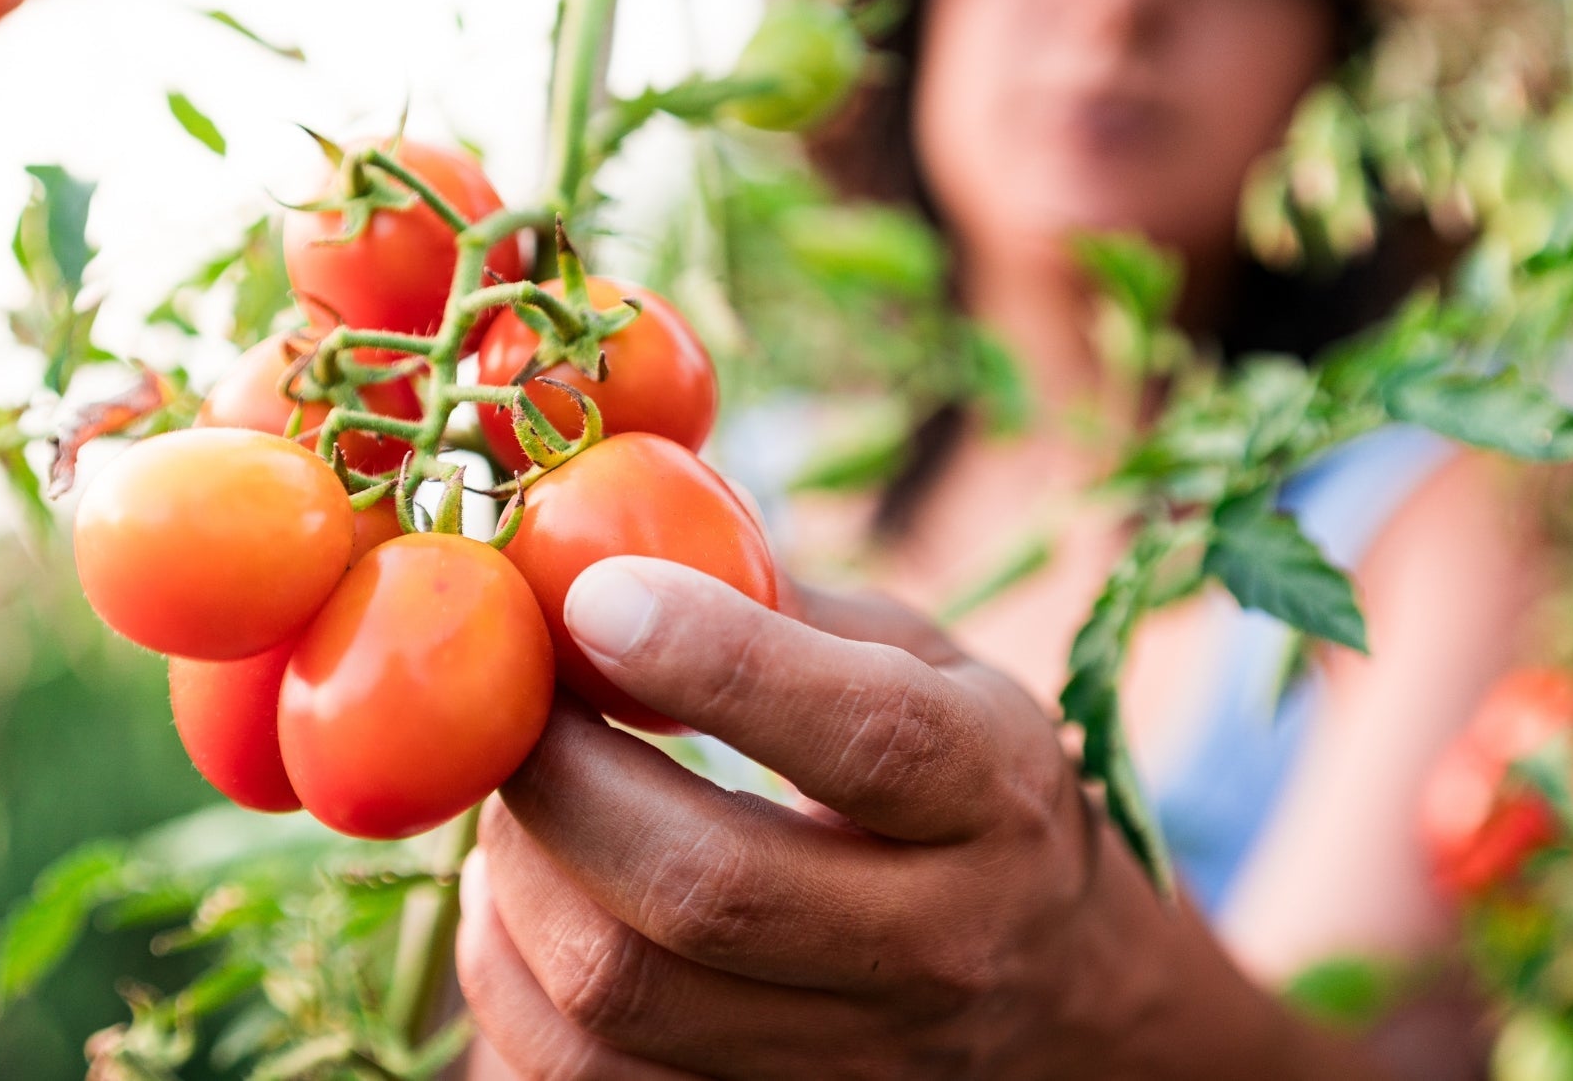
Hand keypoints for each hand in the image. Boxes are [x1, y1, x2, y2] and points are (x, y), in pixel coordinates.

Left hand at [456, 558, 1363, 1078]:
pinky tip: (521, 914)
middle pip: (709, 890)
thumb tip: (606, 543)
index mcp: (994, 797)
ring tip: (509, 815)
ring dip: (517, 891)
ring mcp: (861, 1067)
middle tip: (511, 718)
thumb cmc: (968, 792)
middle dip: (563, 785)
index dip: (714, 663)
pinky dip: (512, 997)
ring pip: (625, 1004)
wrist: (1062, 995)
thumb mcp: (933, 672)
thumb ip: (790, 616)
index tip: (593, 599)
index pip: (863, 736)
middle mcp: (942, 947)